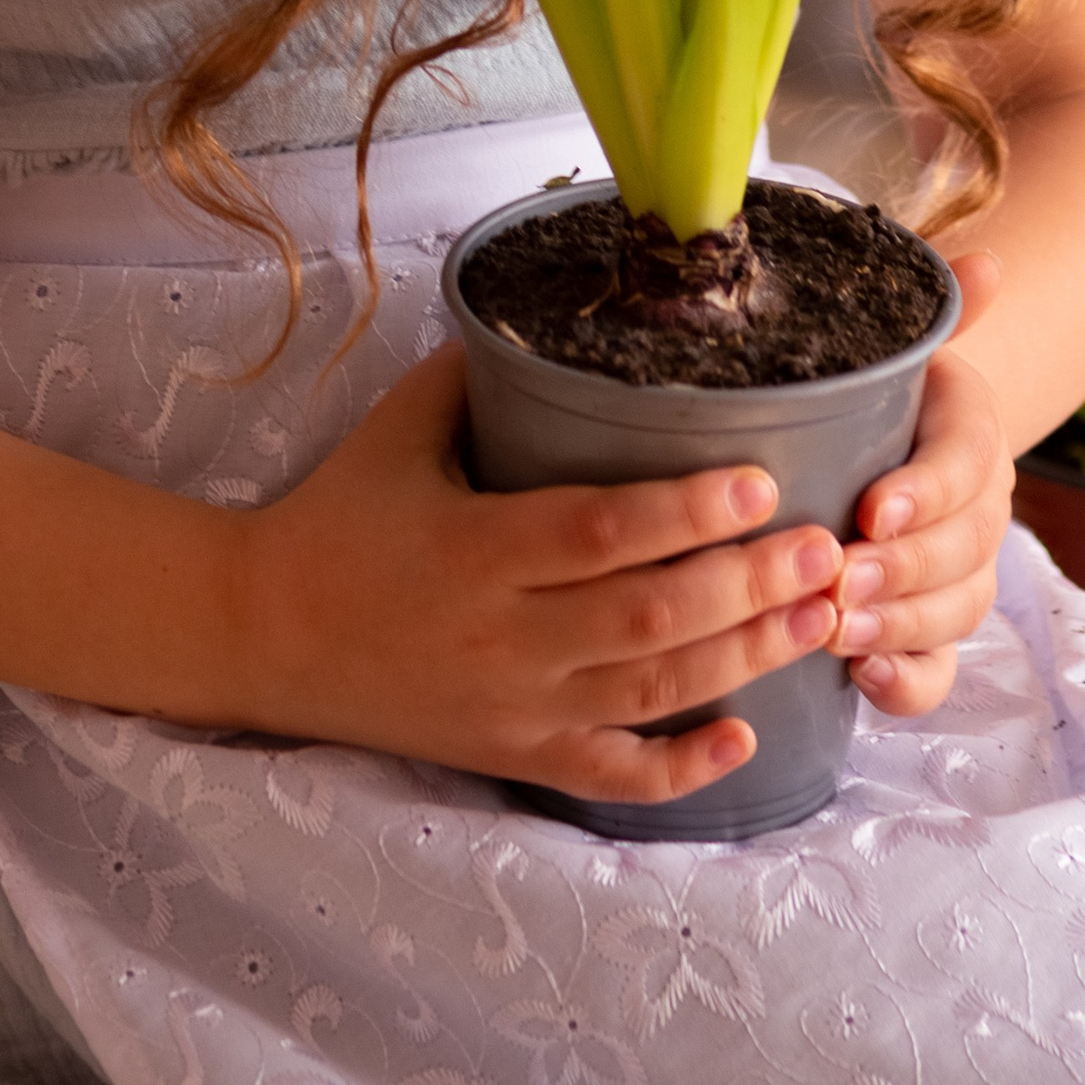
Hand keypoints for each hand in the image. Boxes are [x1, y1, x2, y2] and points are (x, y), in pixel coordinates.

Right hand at [227, 345, 847, 804]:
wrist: (258, 635)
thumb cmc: (335, 517)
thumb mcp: (398, 432)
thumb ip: (475, 374)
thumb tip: (553, 310)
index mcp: (476, 549)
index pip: (597, 534)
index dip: (683, 513)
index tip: (762, 481)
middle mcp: (503, 638)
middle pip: (645, 618)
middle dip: (746, 586)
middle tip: (827, 548)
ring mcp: (513, 707)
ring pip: (647, 691)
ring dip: (743, 658)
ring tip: (821, 616)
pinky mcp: (513, 755)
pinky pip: (609, 774)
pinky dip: (679, 767)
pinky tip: (745, 739)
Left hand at [830, 252, 1011, 716]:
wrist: (882, 444)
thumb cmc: (874, 391)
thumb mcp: (895, 347)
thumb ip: (938, 308)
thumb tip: (987, 264)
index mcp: (970, 434)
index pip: (966, 464)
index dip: (925, 492)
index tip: (870, 507)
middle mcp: (981, 510)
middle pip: (965, 551)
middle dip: (903, 570)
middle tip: (839, 579)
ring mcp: (962, 576)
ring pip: (956, 611)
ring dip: (900, 624)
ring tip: (838, 629)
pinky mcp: (932, 632)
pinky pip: (939, 669)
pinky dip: (909, 682)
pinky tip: (865, 680)